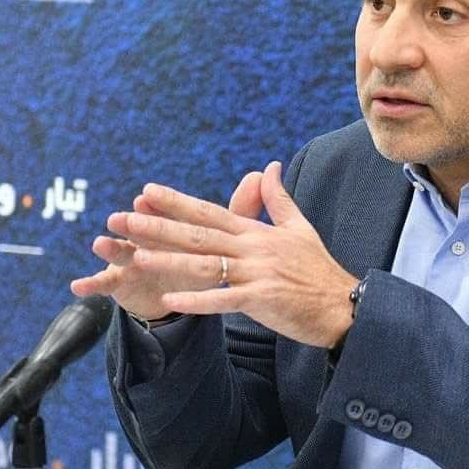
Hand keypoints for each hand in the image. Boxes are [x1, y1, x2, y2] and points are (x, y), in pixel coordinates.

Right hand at [70, 171, 263, 320]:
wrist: (180, 295)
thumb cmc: (201, 261)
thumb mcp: (223, 240)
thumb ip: (240, 212)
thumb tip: (258, 173)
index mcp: (174, 229)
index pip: (168, 215)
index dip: (157, 208)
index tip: (146, 195)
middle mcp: (149, 240)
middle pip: (140, 231)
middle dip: (130, 225)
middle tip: (118, 217)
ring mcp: (132, 261)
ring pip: (121, 254)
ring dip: (110, 249)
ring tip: (99, 244)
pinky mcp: (122, 284)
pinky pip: (105, 285)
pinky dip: (90, 285)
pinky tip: (77, 286)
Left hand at [103, 161, 356, 348]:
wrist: (344, 303)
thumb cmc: (318, 269)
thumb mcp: (299, 228)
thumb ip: (278, 198)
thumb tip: (269, 166)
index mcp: (257, 232)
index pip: (210, 212)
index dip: (176, 201)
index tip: (146, 190)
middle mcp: (254, 248)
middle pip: (199, 234)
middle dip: (160, 226)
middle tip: (124, 218)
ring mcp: (258, 273)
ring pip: (206, 265)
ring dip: (169, 260)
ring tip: (136, 256)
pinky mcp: (263, 299)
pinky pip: (224, 300)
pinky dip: (198, 300)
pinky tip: (171, 299)